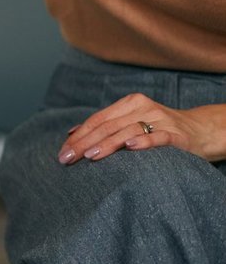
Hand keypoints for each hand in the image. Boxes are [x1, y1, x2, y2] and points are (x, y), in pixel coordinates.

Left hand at [58, 94, 225, 164]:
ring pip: (127, 130)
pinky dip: (144, 142)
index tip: (62, 152)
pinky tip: (130, 148)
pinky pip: (158, 137)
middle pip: (107, 126)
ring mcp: (160, 120)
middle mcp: (142, 108)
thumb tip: (72, 133)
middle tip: (67, 159)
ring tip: (90, 155)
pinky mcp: (176, 135)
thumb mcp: (130, 122)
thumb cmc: (159, 128)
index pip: (97, 119)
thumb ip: (105, 125)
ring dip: (107, 144)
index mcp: (128, 104)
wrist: (200, 130)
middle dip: (84, 143)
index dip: (78, 136)